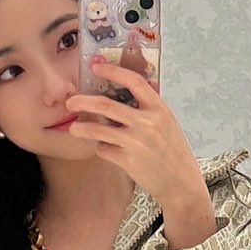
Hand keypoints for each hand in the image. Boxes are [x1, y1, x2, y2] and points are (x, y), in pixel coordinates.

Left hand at [65, 57, 207, 211]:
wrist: (179, 182)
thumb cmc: (173, 151)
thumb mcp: (166, 122)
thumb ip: (147, 107)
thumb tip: (121, 91)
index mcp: (159, 109)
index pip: (134, 82)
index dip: (113, 71)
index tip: (96, 66)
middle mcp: (147, 124)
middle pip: (107, 106)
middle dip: (84, 102)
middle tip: (71, 102)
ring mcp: (135, 143)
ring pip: (99, 130)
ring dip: (82, 128)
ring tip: (74, 128)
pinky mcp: (127, 161)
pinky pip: (104, 149)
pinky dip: (101, 148)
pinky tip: (105, 148)